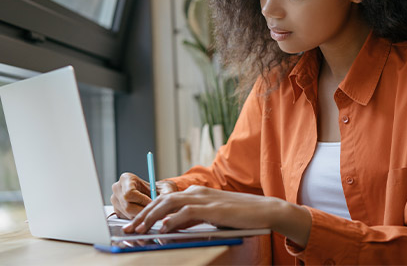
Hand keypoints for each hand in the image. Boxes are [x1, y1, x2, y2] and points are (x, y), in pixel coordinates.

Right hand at [111, 172, 176, 218]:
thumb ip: (166, 192)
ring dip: (141, 216)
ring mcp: (115, 201)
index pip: (129, 193)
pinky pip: (127, 219)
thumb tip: (167, 199)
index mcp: (126, 178)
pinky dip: (137, 220)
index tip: (152, 203)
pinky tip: (145, 215)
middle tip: (154, 212)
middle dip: (142, 210)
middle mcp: (117, 189)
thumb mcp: (165, 188)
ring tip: (151, 213)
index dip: (142, 200)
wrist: (155, 194)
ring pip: (127, 214)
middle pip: (128, 206)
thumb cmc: (159, 189)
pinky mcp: (117, 212)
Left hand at [122, 185, 311, 247]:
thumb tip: (169, 226)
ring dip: (152, 217)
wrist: (262, 210)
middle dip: (143, 215)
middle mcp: (196, 192)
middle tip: (129, 229)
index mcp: (195, 193)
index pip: (164, 200)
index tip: (134, 224)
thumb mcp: (209, 216)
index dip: (147, 212)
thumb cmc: (236, 215)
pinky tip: (163, 228)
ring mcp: (204, 199)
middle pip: (162, 200)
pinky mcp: (212, 208)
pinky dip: (173, 219)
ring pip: (170, 204)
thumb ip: (190, 218)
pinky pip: (187, 212)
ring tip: (139, 229)